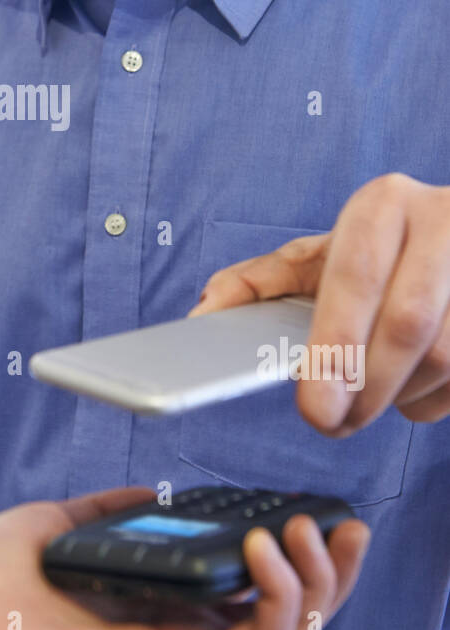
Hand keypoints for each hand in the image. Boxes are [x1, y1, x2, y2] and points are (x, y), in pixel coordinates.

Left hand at [0, 487, 369, 629]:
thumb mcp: (50, 524)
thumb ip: (105, 510)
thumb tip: (146, 496)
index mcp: (155, 591)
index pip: (239, 577)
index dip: (280, 546)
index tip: (297, 508)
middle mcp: (181, 622)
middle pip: (282, 606)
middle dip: (327, 567)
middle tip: (338, 525)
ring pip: (290, 629)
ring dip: (319, 579)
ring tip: (306, 531)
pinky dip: (285, 598)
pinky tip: (264, 551)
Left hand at [189, 174, 449, 434]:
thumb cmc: (380, 256)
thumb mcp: (319, 259)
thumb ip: (259, 285)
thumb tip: (203, 315)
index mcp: (382, 205)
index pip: (355, 275)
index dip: (334, 345)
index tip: (314, 406)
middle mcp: (442, 221)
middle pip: (408, 322)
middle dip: (365, 387)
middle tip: (333, 423)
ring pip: (447, 355)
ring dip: (403, 396)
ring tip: (372, 400)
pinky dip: (436, 400)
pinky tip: (413, 391)